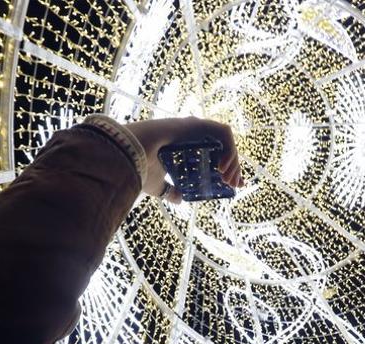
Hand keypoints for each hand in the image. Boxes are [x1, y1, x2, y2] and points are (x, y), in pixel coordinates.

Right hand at [123, 116, 243, 202]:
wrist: (130, 158)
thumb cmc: (141, 169)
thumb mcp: (158, 186)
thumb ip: (169, 191)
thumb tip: (178, 199)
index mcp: (185, 147)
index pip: (214, 155)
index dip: (229, 168)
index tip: (235, 184)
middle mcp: (192, 135)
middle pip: (222, 148)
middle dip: (234, 166)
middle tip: (234, 184)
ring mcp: (195, 128)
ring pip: (225, 140)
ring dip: (233, 159)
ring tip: (228, 178)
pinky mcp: (197, 124)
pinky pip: (223, 133)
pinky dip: (229, 149)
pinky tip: (224, 167)